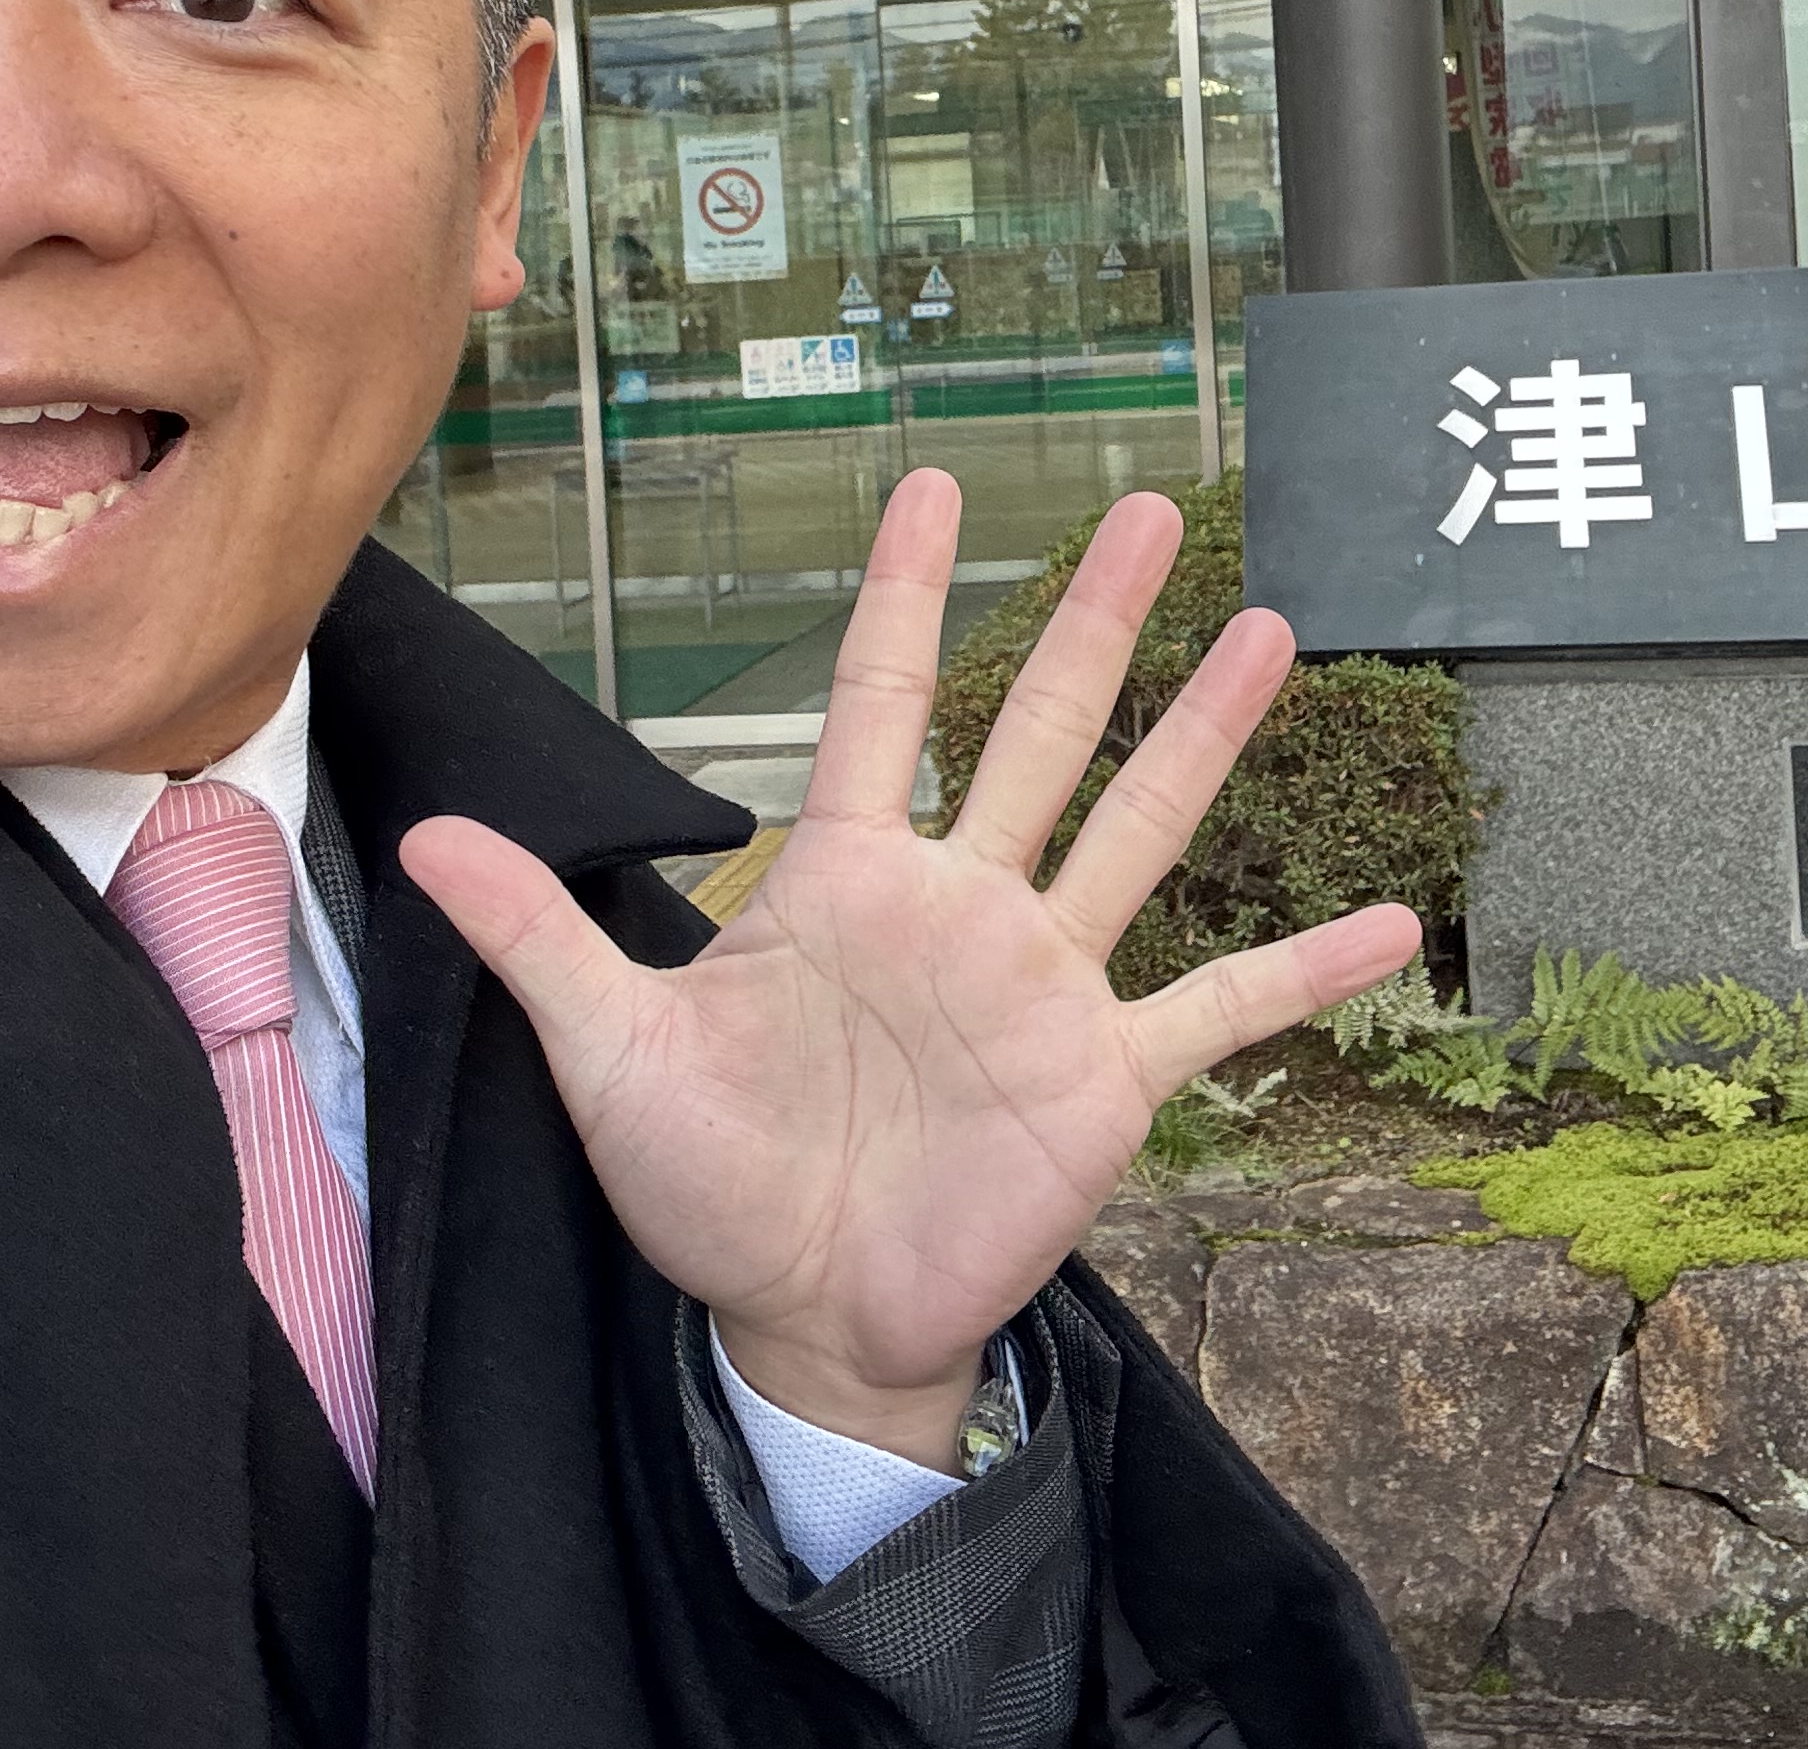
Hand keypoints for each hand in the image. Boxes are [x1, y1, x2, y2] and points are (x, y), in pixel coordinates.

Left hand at [398, 469, 1420, 1465]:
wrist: (803, 1324)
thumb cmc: (710, 1186)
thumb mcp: (609, 1055)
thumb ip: (539, 940)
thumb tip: (418, 842)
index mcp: (847, 881)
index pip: (879, 704)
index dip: (902, 595)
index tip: (932, 483)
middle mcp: (962, 905)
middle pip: (1036, 730)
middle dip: (1088, 620)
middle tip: (1147, 507)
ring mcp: (1043, 985)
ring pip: (1138, 830)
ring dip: (1203, 737)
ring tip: (1270, 632)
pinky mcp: (1103, 1078)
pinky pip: (1221, 1010)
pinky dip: (1304, 970)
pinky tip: (1390, 925)